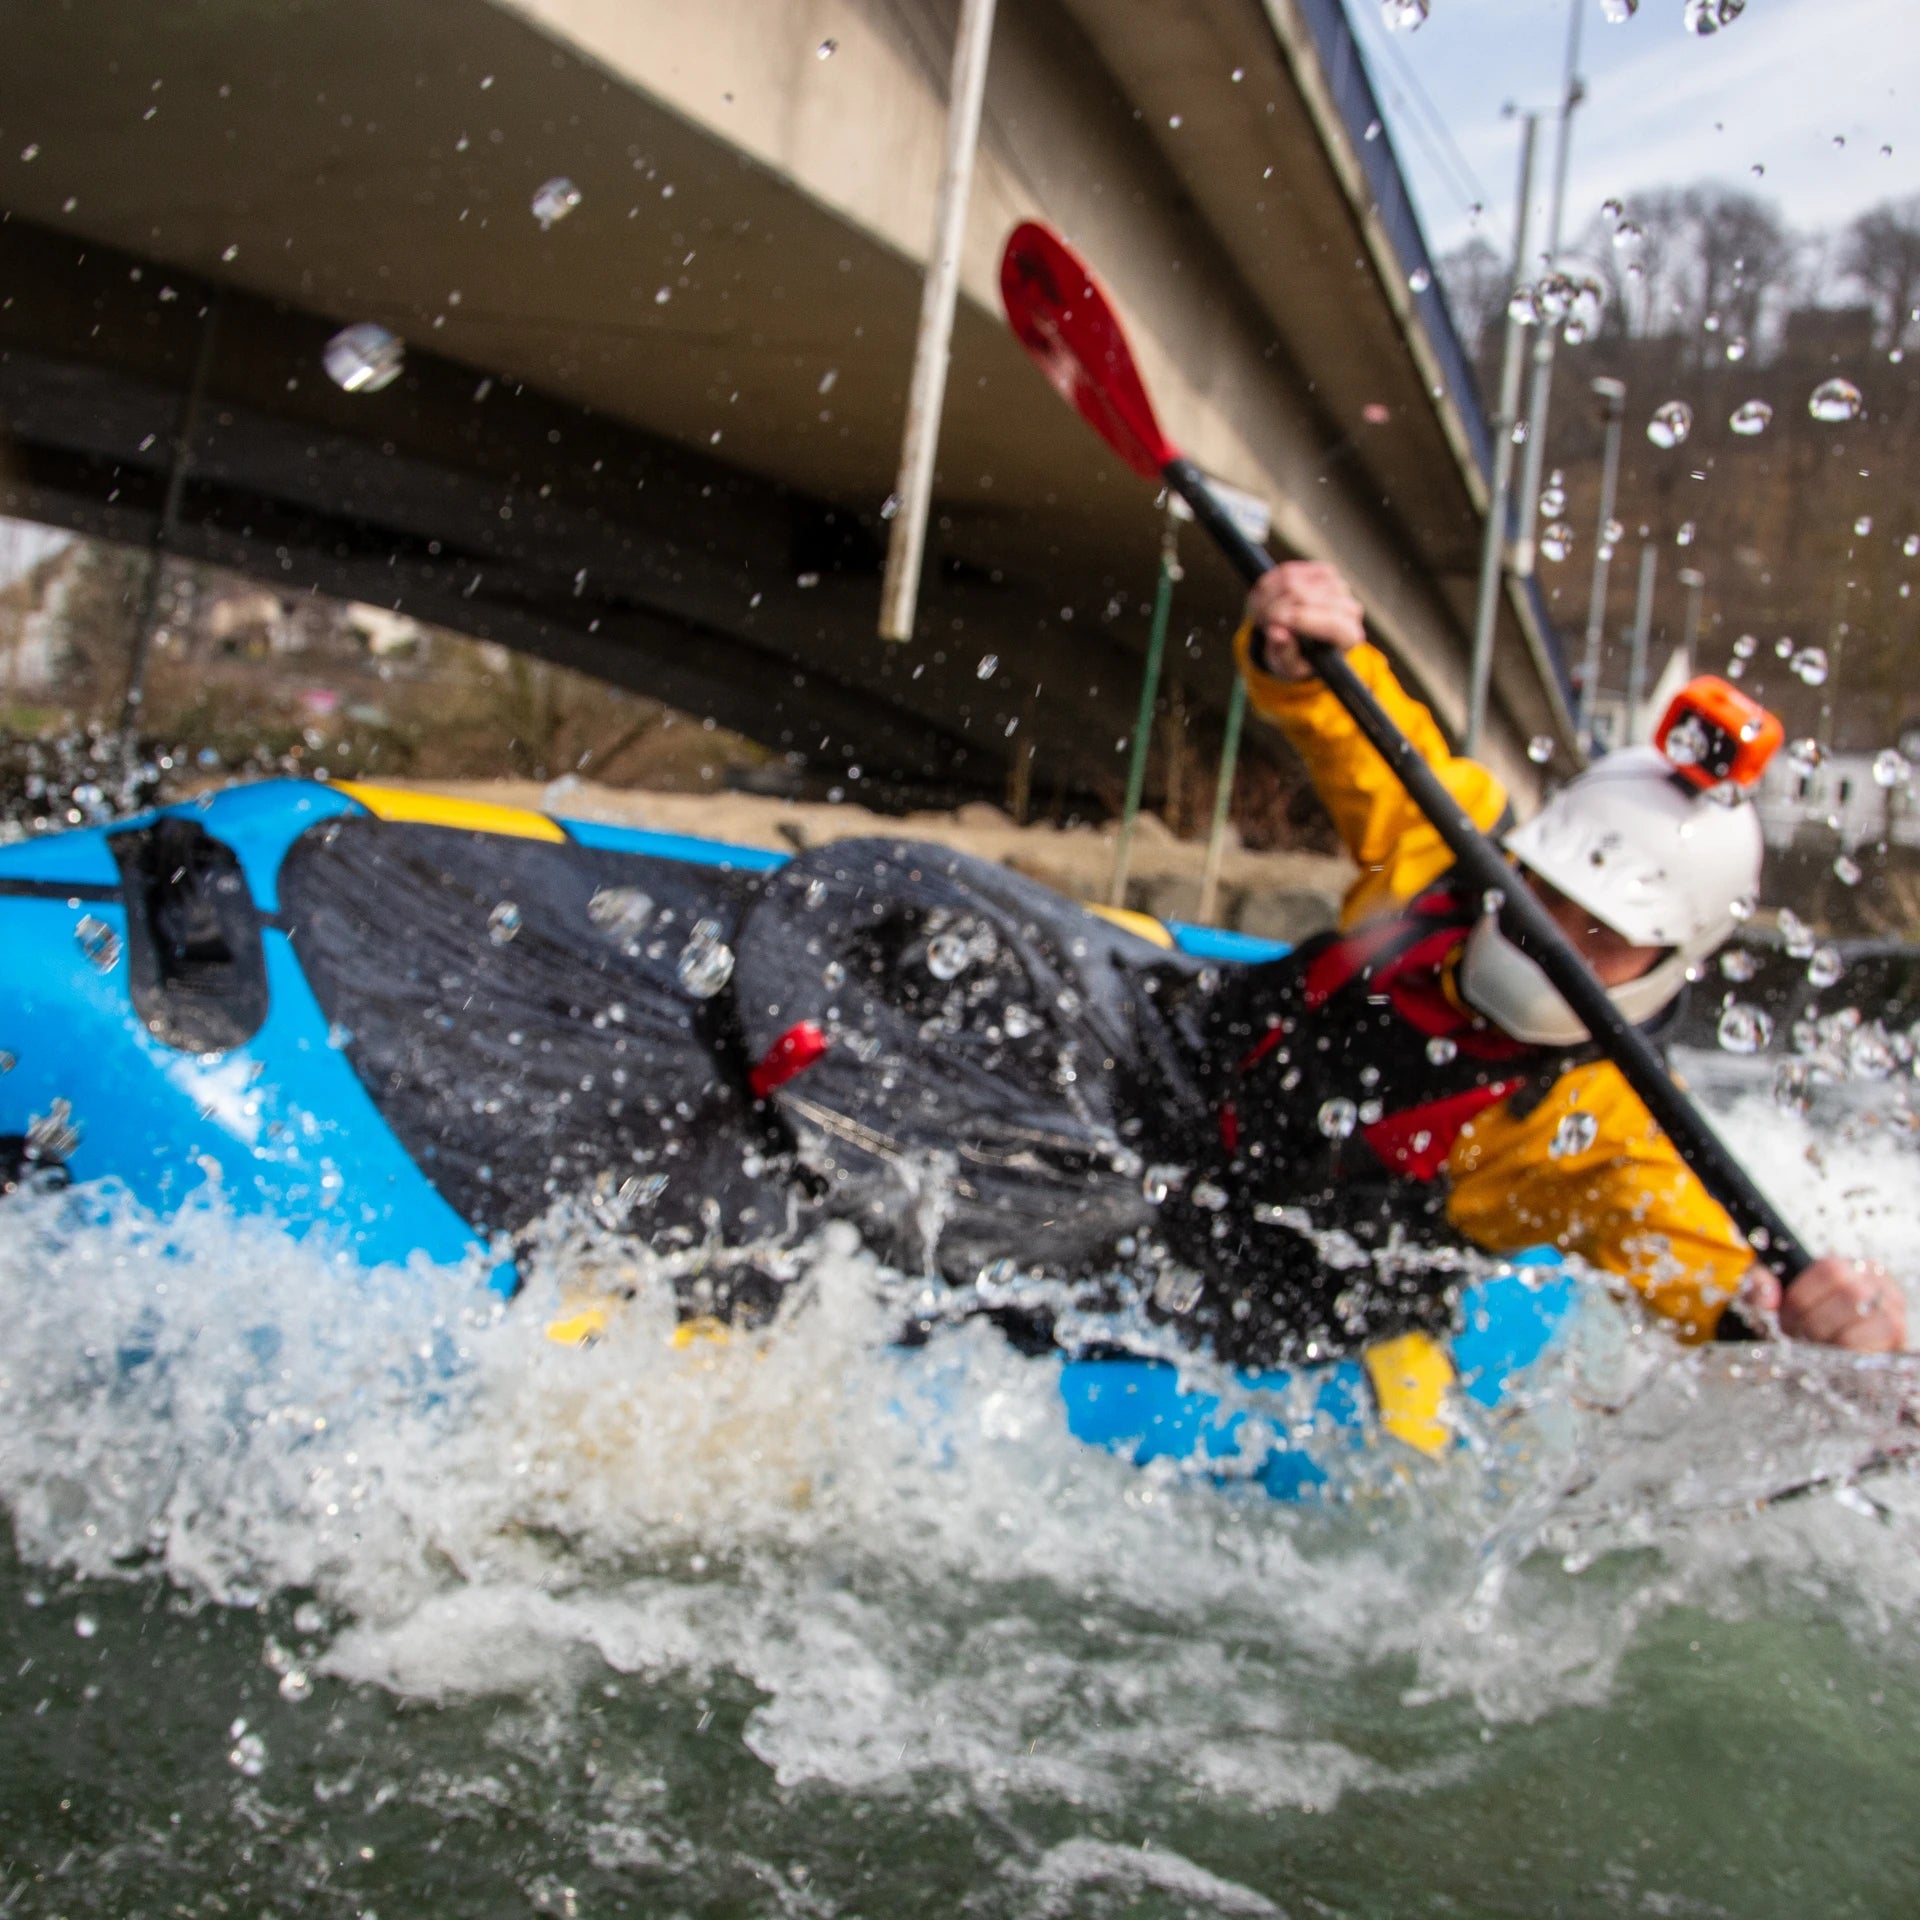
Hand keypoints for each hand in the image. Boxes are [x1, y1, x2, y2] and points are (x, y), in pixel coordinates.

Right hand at [1244, 562, 1366, 681]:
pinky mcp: (1323, 572)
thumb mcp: (1290, 668)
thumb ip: (1285, 654)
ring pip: (1294, 581)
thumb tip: (1278, 635)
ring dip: (1269, 597)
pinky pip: (1289, 572)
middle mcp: (1349, 609)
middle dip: (1277, 609)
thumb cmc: (1299, 659)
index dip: (1304, 620)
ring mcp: (1337, 587)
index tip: (1278, 622)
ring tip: (1262, 614)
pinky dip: (1271, 584)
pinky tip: (1266, 599)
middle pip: (1308, 598)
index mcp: (1348, 637)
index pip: (1333, 623)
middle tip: (1260, 622)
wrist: (1304, 642)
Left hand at [1742, 1256, 1907, 1351]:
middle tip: (1799, 1334)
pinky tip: (1833, 1354)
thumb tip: (1768, 1299)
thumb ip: (1758, 1285)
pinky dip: (1844, 1354)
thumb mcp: (1770, 1294)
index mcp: (1848, 1265)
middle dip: (1812, 1321)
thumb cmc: (1796, 1317)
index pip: (1829, 1270)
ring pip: (1862, 1320)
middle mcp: (1878, 1284)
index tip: (1785, 1316)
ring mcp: (1892, 1313)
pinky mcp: (1896, 1344)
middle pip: (1849, 1294)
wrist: (1815, 1348)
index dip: (1801, 1298)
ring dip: (1827, 1339)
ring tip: (1815, 1344)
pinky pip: (1871, 1350)